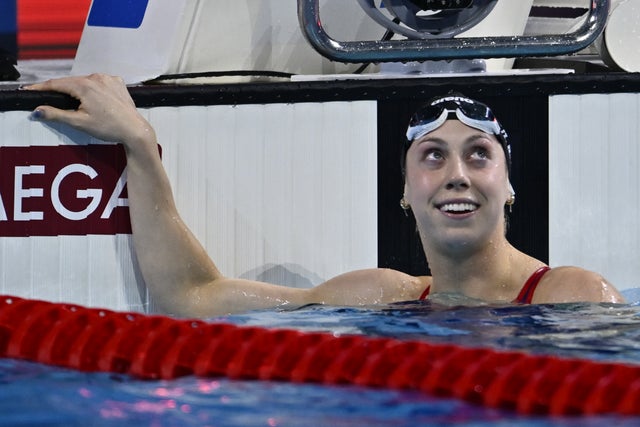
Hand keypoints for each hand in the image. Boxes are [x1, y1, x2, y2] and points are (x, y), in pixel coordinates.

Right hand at [25, 73, 152, 145]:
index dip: (41, 88)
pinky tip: (95, 100)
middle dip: (60, 90)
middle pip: (71, 82)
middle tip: (48, 97)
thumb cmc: (108, 127)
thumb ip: (56, 114)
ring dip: (78, 90)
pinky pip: (100, 83)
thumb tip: (37, 110)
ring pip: (86, 82)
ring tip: (74, 102)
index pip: (56, 84)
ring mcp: (109, 78)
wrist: (135, 130)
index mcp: (85, 85)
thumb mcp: (79, 122)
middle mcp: (96, 77)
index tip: (28, 90)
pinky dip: (94, 89)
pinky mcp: (118, 83)